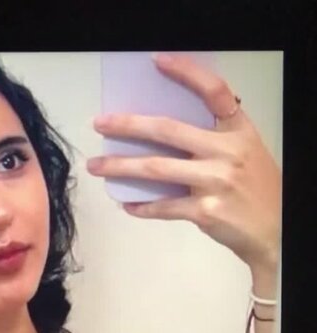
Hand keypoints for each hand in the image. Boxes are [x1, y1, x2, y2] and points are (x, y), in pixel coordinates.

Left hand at [87, 53, 281, 274]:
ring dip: (121, 166)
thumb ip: (213, 140)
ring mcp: (214, 182)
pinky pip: (164, 206)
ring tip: (97, 166)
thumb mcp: (244, 153)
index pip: (213, 92)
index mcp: (238, 131)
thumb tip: (161, 135)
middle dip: (129, 126)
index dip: (186, 73)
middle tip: (101, 124)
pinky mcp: (205, 212)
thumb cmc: (254, 190)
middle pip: (168, 130)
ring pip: (156, 169)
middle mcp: (226, 152)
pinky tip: (127, 204)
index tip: (157, 62)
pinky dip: (143, 206)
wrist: (275, 230)